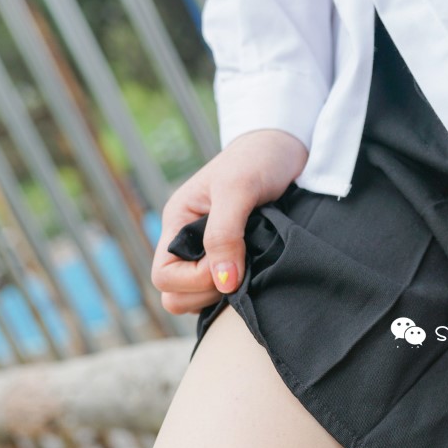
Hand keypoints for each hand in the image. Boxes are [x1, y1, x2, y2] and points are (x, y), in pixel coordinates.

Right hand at [151, 129, 307, 313]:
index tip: (229, 261)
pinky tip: (253, 271)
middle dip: (206, 292)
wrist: (284, 149)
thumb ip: (224, 234)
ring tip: (248, 268)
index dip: (194, 280)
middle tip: (240, 270)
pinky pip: (220, 291)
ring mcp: (207, 254)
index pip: (163, 276)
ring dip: (222, 293)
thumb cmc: (257, 160)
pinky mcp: (230, 259)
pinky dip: (235, 290)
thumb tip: (223, 281)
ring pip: (196, 298)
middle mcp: (186, 242)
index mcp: (177, 224)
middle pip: (174, 295)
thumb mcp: (237, 189)